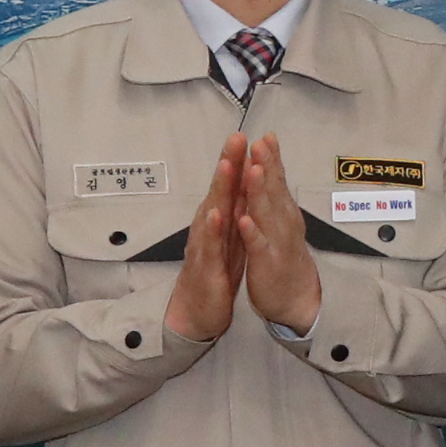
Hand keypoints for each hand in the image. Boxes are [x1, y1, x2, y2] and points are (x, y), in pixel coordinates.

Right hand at [161, 139, 247, 342]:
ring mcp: (205, 245)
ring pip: (212, 212)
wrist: (197, 311)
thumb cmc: (214, 271)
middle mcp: (209, 227)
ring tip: (226, 165)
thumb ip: (236, 212)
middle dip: (228, 162)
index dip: (239, 161)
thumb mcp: (230, 238)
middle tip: (236, 137)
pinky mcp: (205, 266)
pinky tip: (215, 214)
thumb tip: (245, 185)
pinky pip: (209, 246)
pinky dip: (212, 230)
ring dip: (219, 188)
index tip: (248, 135)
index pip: (231, 186)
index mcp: (221, 220)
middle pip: (219, 190)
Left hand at [235, 135, 319, 333]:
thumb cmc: (285, 256)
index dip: (272, 158)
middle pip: (274, 190)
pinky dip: (252, 232)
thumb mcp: (281, 222)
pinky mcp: (267, 263)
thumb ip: (275, 196)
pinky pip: (258, 246)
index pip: (277, 179)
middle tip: (261, 143)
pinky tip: (244, 220)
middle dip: (267, 165)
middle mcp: (282, 223)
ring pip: (267, 213)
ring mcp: (276, 242)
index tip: (266, 136)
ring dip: (260, 191)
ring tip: (254, 170)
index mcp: (282, 212)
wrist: (297, 297)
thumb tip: (269, 166)